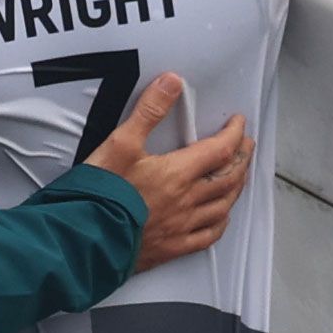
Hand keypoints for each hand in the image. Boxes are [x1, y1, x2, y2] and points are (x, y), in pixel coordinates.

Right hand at [87, 72, 252, 271]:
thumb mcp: (121, 143)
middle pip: (229, 177)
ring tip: (239, 175)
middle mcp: (187, 201)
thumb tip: (172, 84)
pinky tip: (221, 217)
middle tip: (246, 146)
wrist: (87, 238)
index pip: (220, 150)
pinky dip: (220, 223)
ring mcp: (182, 227)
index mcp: (178, 174)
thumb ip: (149, 111)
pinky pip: (208, 236)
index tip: (238, 123)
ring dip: (236, 187)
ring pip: (223, 206)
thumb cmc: (101, 194)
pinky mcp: (172, 248)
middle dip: (241, 158)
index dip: (234, 134)